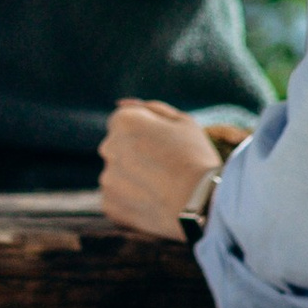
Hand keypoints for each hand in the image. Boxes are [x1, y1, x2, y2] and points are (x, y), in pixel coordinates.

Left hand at [99, 97, 222, 238]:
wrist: (201, 204)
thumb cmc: (196, 158)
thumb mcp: (182, 121)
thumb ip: (150, 109)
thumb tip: (123, 103)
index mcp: (124, 121)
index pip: (124, 123)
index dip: (147, 135)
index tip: (166, 148)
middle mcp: (108, 147)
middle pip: (118, 148)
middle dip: (136, 156)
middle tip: (166, 170)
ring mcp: (106, 177)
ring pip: (118, 175)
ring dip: (134, 179)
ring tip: (162, 189)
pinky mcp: (109, 204)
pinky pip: (118, 199)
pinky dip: (132, 202)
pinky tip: (154, 203)